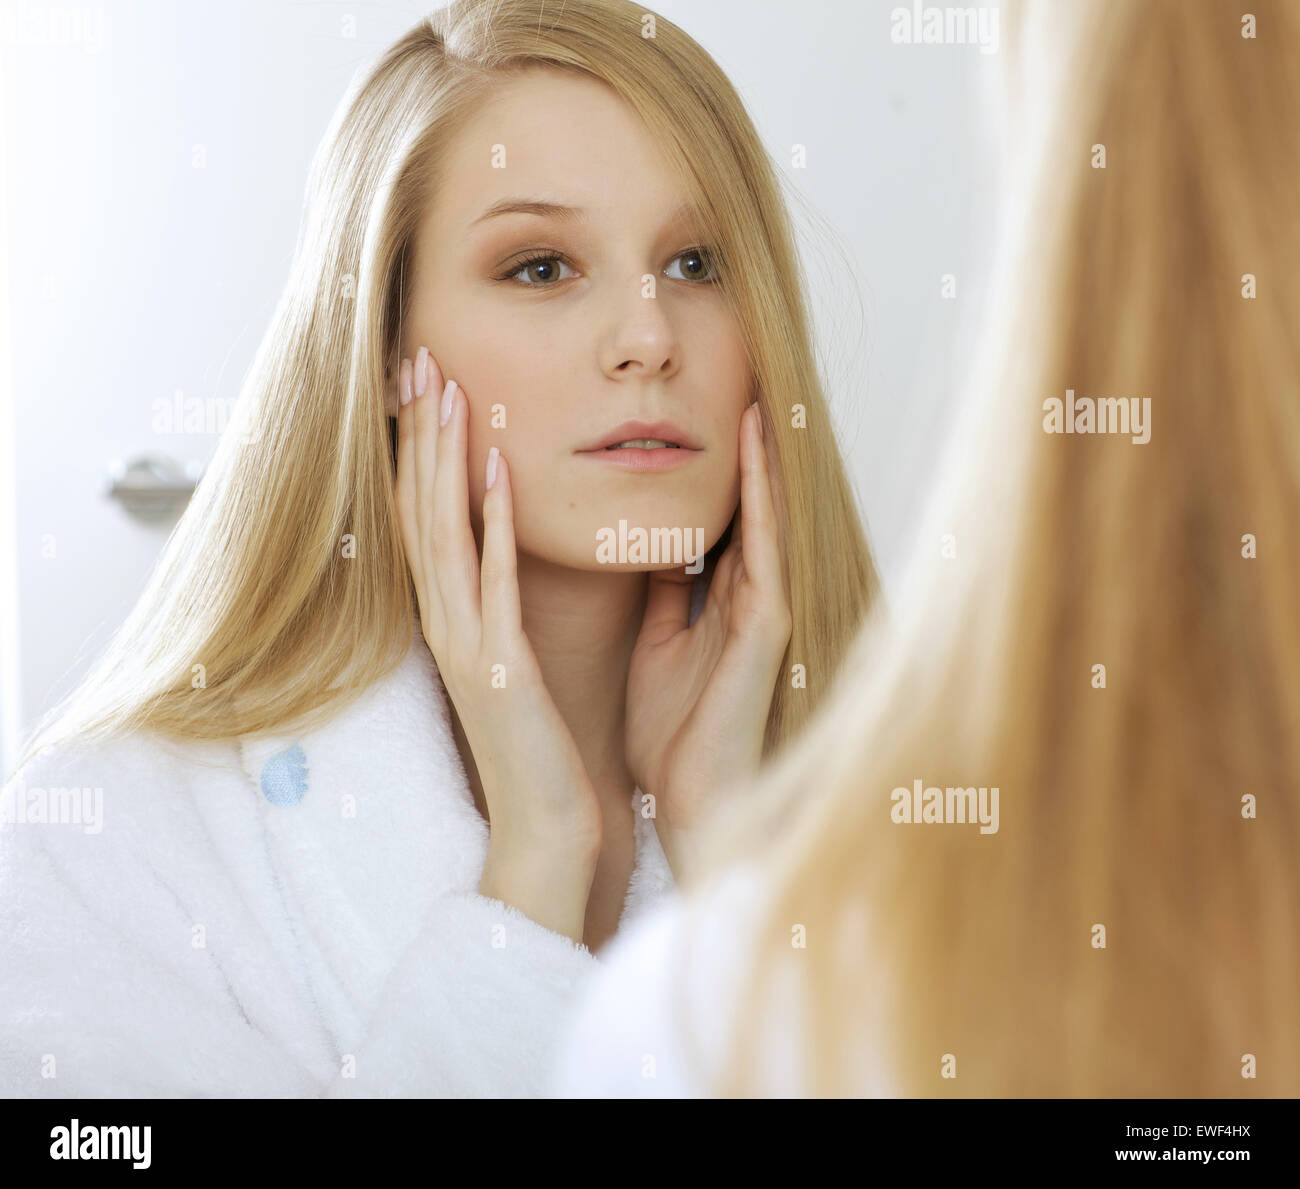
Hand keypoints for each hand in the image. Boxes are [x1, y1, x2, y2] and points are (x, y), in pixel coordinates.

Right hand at [393, 349, 602, 934]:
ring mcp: (466, 644)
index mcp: (452, 620)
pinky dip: (493, 523)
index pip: (425, 518)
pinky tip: (498, 470)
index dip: (418, 450)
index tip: (421, 384)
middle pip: (420, 510)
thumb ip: (502, 605)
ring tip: (447, 390)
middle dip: (418, 433)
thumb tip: (504, 552)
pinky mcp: (501, 668)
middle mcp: (445, 624)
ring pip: (445, 533)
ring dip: (443, 458)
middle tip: (417, 358)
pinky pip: (494, 582)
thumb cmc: (536, 745)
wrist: (544, 825)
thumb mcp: (513, 660)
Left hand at [624, 403, 791, 870]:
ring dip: (759, 453)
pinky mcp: (768, 622)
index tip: (691, 413)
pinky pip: (764, 542)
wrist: (689, 802)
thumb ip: (661, 596)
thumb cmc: (672, 734)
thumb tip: (648, 548)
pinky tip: (754, 445)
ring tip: (753, 388)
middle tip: (737, 378)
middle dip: (743, 448)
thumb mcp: (657, 646)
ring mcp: (763, 605)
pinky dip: (761, 492)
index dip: (709, 465)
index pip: (718, 515)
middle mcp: (747, 594)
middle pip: (748, 503)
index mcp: (718, 600)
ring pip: (764, 510)